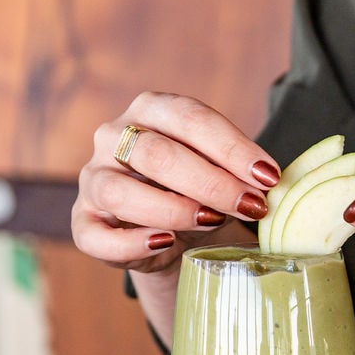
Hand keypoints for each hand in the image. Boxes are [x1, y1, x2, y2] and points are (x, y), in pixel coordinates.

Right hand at [72, 92, 280, 274]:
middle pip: (156, 153)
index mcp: (150, 110)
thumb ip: (238, 172)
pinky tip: (165, 243)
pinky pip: (97, 235)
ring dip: (173, 209)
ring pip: (120, 192)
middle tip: (252, 206)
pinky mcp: (82, 222)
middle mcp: (113, 137)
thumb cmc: (199, 193)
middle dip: (212, 182)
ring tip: (212, 221)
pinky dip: (131, 243)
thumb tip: (271, 184)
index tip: (269, 177)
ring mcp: (93, 179)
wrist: (170, 236)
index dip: (232, 148)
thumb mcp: (220, 172)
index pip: (189, 117)